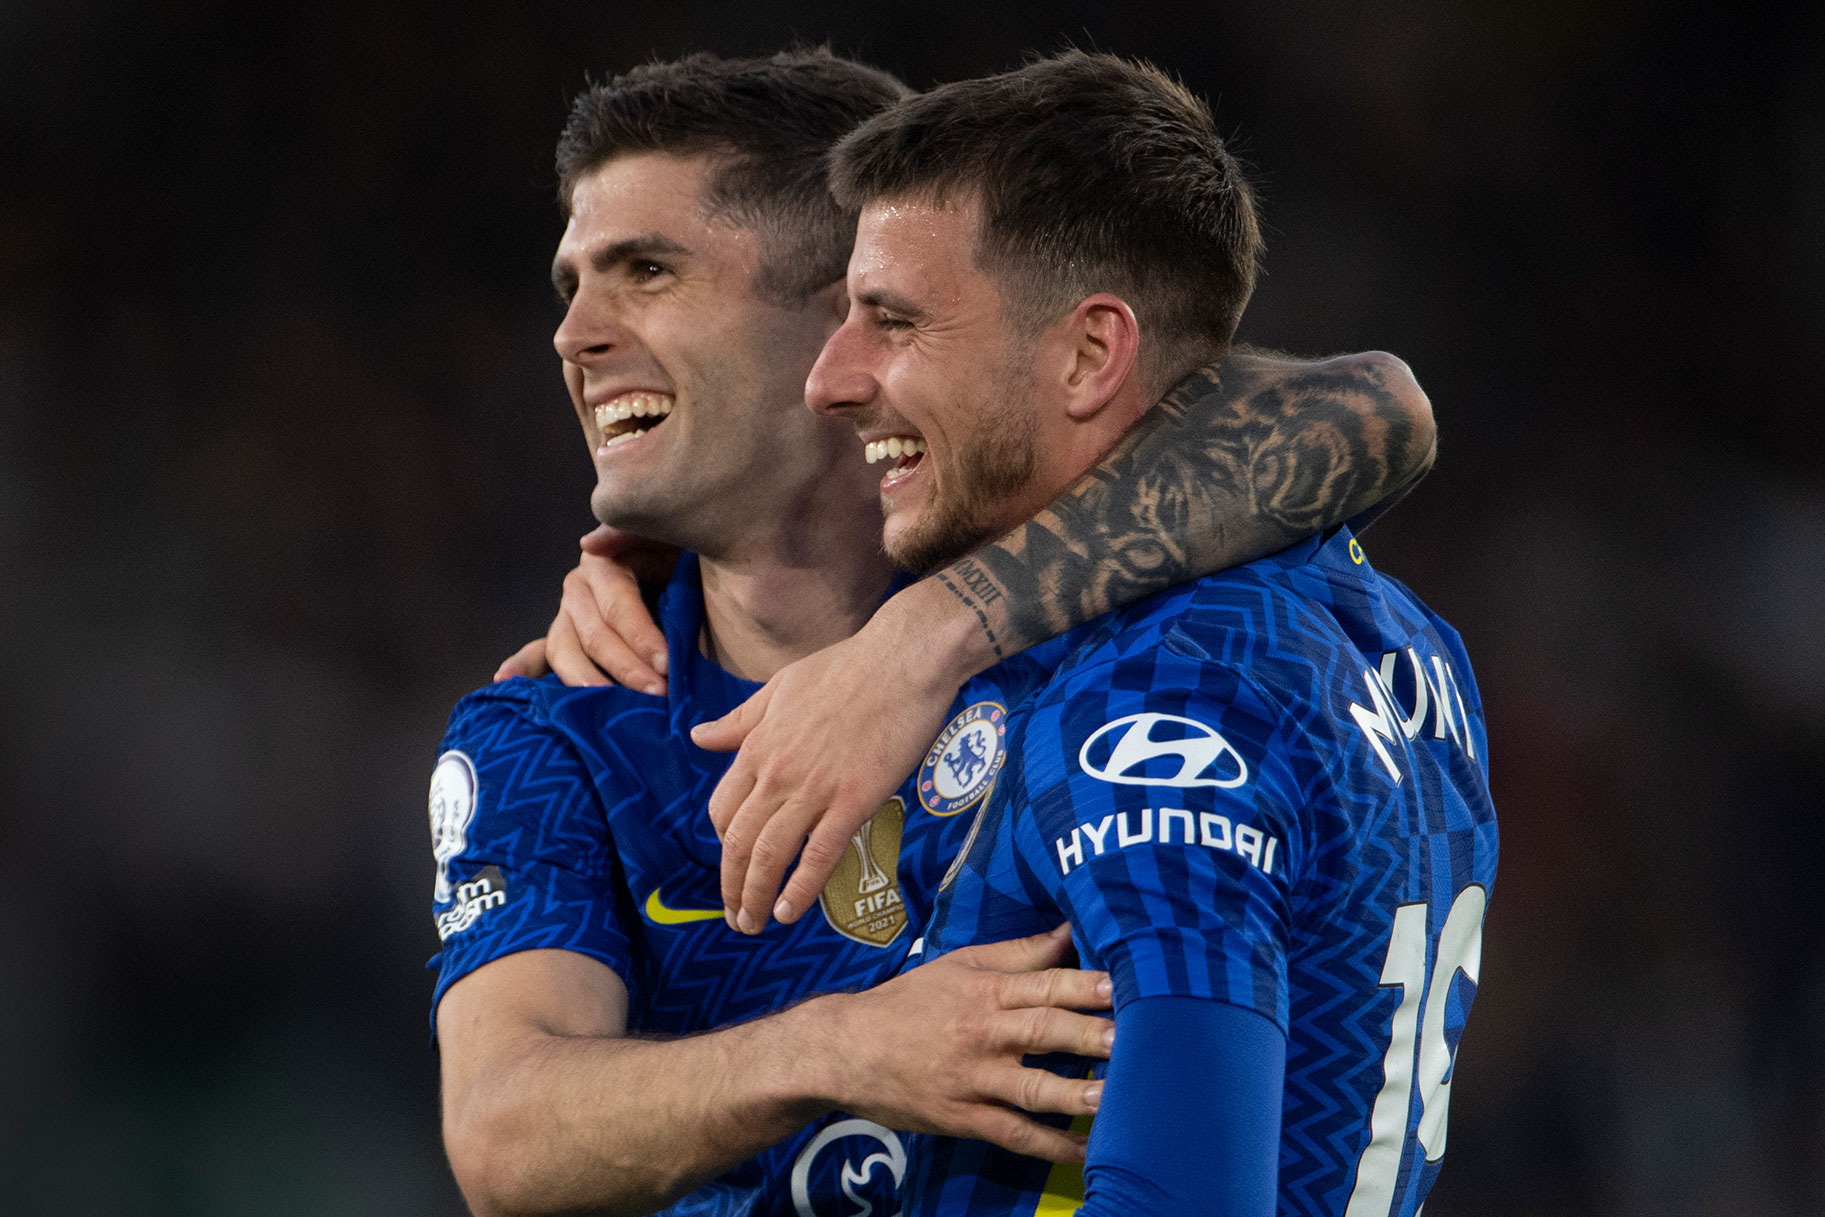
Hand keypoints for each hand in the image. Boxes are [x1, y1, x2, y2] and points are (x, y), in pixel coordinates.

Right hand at [493, 527, 679, 690]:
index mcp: (604, 564)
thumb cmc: (680, 554)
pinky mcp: (563, 637)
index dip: (640, 635)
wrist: (682, 568)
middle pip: (593, 635)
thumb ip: (630, 530)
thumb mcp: (666, 536)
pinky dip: (523, 666)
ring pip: (564, 651)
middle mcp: (579, 590)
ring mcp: (568, 615)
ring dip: (584, 680)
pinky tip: (504, 679)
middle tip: (658, 694)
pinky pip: (539, 653)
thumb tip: (590, 544)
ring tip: (603, 704)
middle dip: (626, 668)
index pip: (617, 605)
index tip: (665, 664)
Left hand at [691, 592, 968, 932]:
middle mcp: (778, 772)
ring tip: (754, 924)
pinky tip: (791, 910)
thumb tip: (698, 736)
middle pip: (739, 842)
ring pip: (771, 855)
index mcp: (759, 745)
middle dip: (732, 886)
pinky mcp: (854, 800)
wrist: (904, 658)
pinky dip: (801, 887)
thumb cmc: (847, 666)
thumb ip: (740, 721)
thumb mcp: (780, 687)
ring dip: (757, 896)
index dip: (722, 844)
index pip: (723, 809)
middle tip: (735, 916)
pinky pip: (819, 855)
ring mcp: (815, 788)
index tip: (733, 863)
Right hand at [808, 925, 1110, 1161]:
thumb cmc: (908, 1003)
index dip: (1087, 985)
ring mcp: (973, 1079)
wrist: (844, 1050)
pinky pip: (1013, 1134)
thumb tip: (1069, 931)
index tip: (1127, 985)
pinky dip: (1050, 1145)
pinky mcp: (963, 1117)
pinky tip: (1085, 1151)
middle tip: (1136, 1039)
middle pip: (1044, 1031)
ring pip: (1031, 1088)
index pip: (1044, 984)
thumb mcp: (958, 966)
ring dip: (1076, 1094)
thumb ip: (1018, 954)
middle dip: (1091, 1035)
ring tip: (1116, 1098)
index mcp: (984, 992)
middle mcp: (982, 1033)